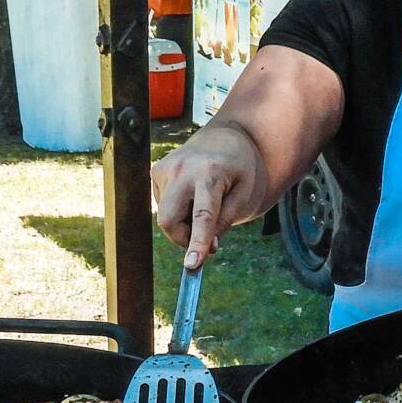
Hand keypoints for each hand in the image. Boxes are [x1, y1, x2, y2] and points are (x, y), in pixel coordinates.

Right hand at [152, 127, 259, 267]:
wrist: (228, 137)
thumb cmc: (241, 169)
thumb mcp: (245, 196)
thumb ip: (224, 222)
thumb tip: (204, 248)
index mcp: (210, 173)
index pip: (202, 216)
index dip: (197, 243)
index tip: (192, 265)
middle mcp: (183, 168)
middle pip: (169, 220)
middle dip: (185, 238)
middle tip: (208, 240)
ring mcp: (165, 167)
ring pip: (166, 216)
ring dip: (185, 221)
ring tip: (205, 202)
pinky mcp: (156, 170)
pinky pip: (162, 205)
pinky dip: (178, 209)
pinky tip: (192, 193)